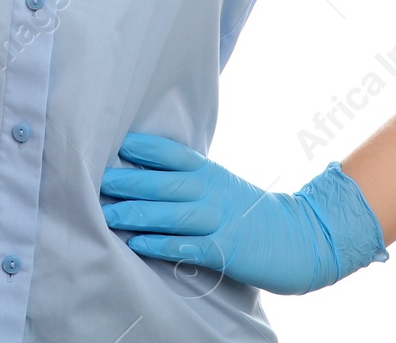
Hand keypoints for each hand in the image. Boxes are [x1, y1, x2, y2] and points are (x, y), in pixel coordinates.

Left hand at [100, 131, 387, 294]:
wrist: (298, 238)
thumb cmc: (247, 210)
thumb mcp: (218, 183)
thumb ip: (185, 176)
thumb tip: (140, 170)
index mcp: (208, 172)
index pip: (171, 153)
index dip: (144, 148)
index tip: (114, 144)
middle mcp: (211, 191)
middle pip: (164, 182)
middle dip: (129, 181)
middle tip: (97, 181)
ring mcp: (219, 221)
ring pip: (172, 214)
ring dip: (138, 213)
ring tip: (109, 214)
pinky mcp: (225, 250)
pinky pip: (188, 247)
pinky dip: (162, 245)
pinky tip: (138, 244)